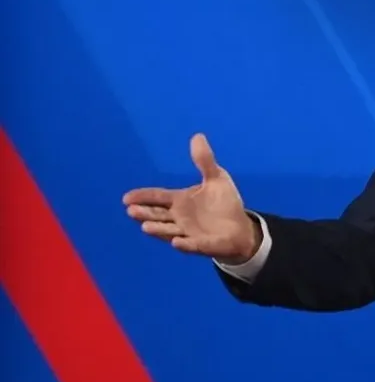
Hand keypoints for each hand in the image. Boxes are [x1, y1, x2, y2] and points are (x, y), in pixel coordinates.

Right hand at [122, 133, 258, 262]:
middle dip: (145, 213)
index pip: (158, 197)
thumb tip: (197, 136)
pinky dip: (184, 244)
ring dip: (158, 229)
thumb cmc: (223, 203)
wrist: (240, 227)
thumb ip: (205, 160)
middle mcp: (179, 218)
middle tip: (131, 210)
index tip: (127, 197)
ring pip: (169, 231)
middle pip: (158, 215)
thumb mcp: (216, 178)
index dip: (143, 197)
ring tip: (145, 227)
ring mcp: (188, 233)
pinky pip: (192, 245)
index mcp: (180, 201)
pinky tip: (176, 242)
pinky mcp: (202, 245)